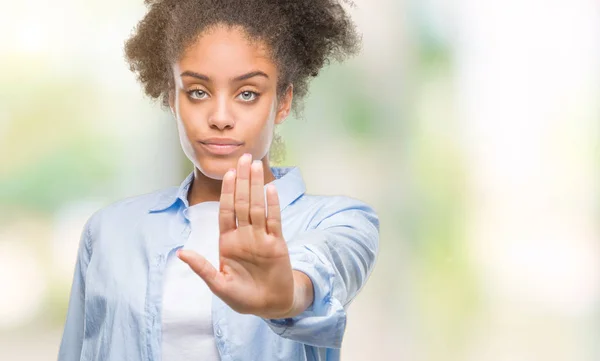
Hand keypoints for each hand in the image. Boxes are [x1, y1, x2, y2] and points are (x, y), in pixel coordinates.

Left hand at [178, 153, 312, 318]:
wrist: (269, 305)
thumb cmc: (242, 296)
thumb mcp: (218, 285)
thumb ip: (202, 268)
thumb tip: (181, 253)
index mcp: (228, 241)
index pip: (226, 211)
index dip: (227, 192)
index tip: (228, 173)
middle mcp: (245, 235)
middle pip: (242, 202)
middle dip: (242, 180)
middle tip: (244, 157)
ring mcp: (261, 237)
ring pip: (257, 206)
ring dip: (256, 186)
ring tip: (256, 165)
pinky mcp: (277, 243)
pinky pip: (274, 220)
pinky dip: (272, 205)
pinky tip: (271, 189)